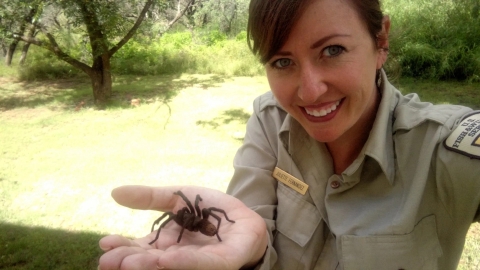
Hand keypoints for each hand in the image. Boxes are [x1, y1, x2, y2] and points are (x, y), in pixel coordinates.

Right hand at [98, 185, 267, 269]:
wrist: (243, 214)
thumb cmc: (207, 209)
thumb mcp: (177, 197)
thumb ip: (149, 197)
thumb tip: (114, 192)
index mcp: (165, 243)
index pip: (139, 248)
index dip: (121, 248)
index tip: (104, 244)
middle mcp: (177, 256)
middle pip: (149, 261)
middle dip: (128, 261)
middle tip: (107, 262)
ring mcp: (198, 261)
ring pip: (170, 267)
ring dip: (149, 265)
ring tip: (129, 263)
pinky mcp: (221, 262)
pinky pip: (202, 263)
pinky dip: (184, 261)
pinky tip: (167, 258)